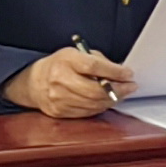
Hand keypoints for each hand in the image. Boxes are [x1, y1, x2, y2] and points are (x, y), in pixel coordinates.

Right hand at [6, 48, 134, 118]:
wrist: (35, 82)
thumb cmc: (60, 65)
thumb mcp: (77, 53)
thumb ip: (99, 61)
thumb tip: (121, 73)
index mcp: (66, 61)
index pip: (93, 67)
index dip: (114, 72)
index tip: (128, 74)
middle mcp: (60, 80)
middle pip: (94, 90)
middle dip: (118, 89)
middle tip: (131, 87)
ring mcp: (58, 98)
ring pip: (93, 104)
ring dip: (112, 99)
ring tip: (122, 93)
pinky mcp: (60, 112)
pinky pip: (87, 112)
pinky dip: (101, 107)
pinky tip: (107, 101)